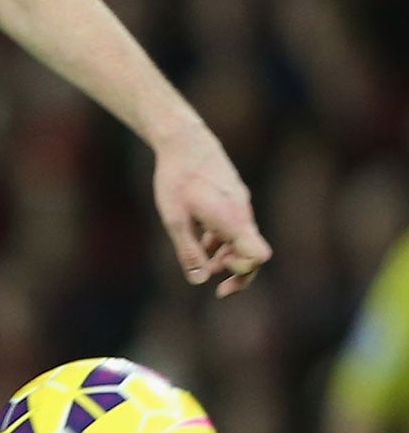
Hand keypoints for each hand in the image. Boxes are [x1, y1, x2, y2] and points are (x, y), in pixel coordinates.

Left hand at [151, 125, 272, 295]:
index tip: (219, 273)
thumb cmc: (177, 179)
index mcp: (233, 221)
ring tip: (205, 266)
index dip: (243, 271)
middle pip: (253, 253)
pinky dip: (223, 240)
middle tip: (221, 291)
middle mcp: (242, 213)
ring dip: (227, 257)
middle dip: (239, 274)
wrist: (185, 141)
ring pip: (242, 239)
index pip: (258, 256)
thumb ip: (188, 250)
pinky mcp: (232, 197)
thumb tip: (197, 280)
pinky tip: (203, 245)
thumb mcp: (175, 219)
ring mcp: (239, 204)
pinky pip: (234, 226)